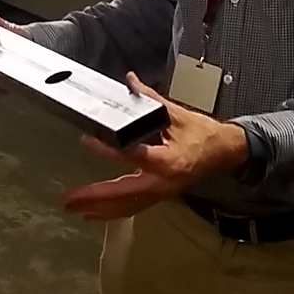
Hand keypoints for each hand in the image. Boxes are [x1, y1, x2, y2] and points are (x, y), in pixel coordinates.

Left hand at [61, 73, 250, 221]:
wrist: (225, 154)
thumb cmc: (204, 134)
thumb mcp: (177, 114)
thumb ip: (150, 99)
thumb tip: (131, 80)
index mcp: (168, 160)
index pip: (131, 155)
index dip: (107, 149)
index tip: (88, 140)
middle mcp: (162, 182)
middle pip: (122, 193)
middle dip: (94, 196)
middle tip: (68, 197)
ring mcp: (161, 193)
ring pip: (126, 206)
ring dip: (98, 209)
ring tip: (74, 207)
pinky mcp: (160, 196)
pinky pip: (133, 208)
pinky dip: (112, 212)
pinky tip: (94, 213)